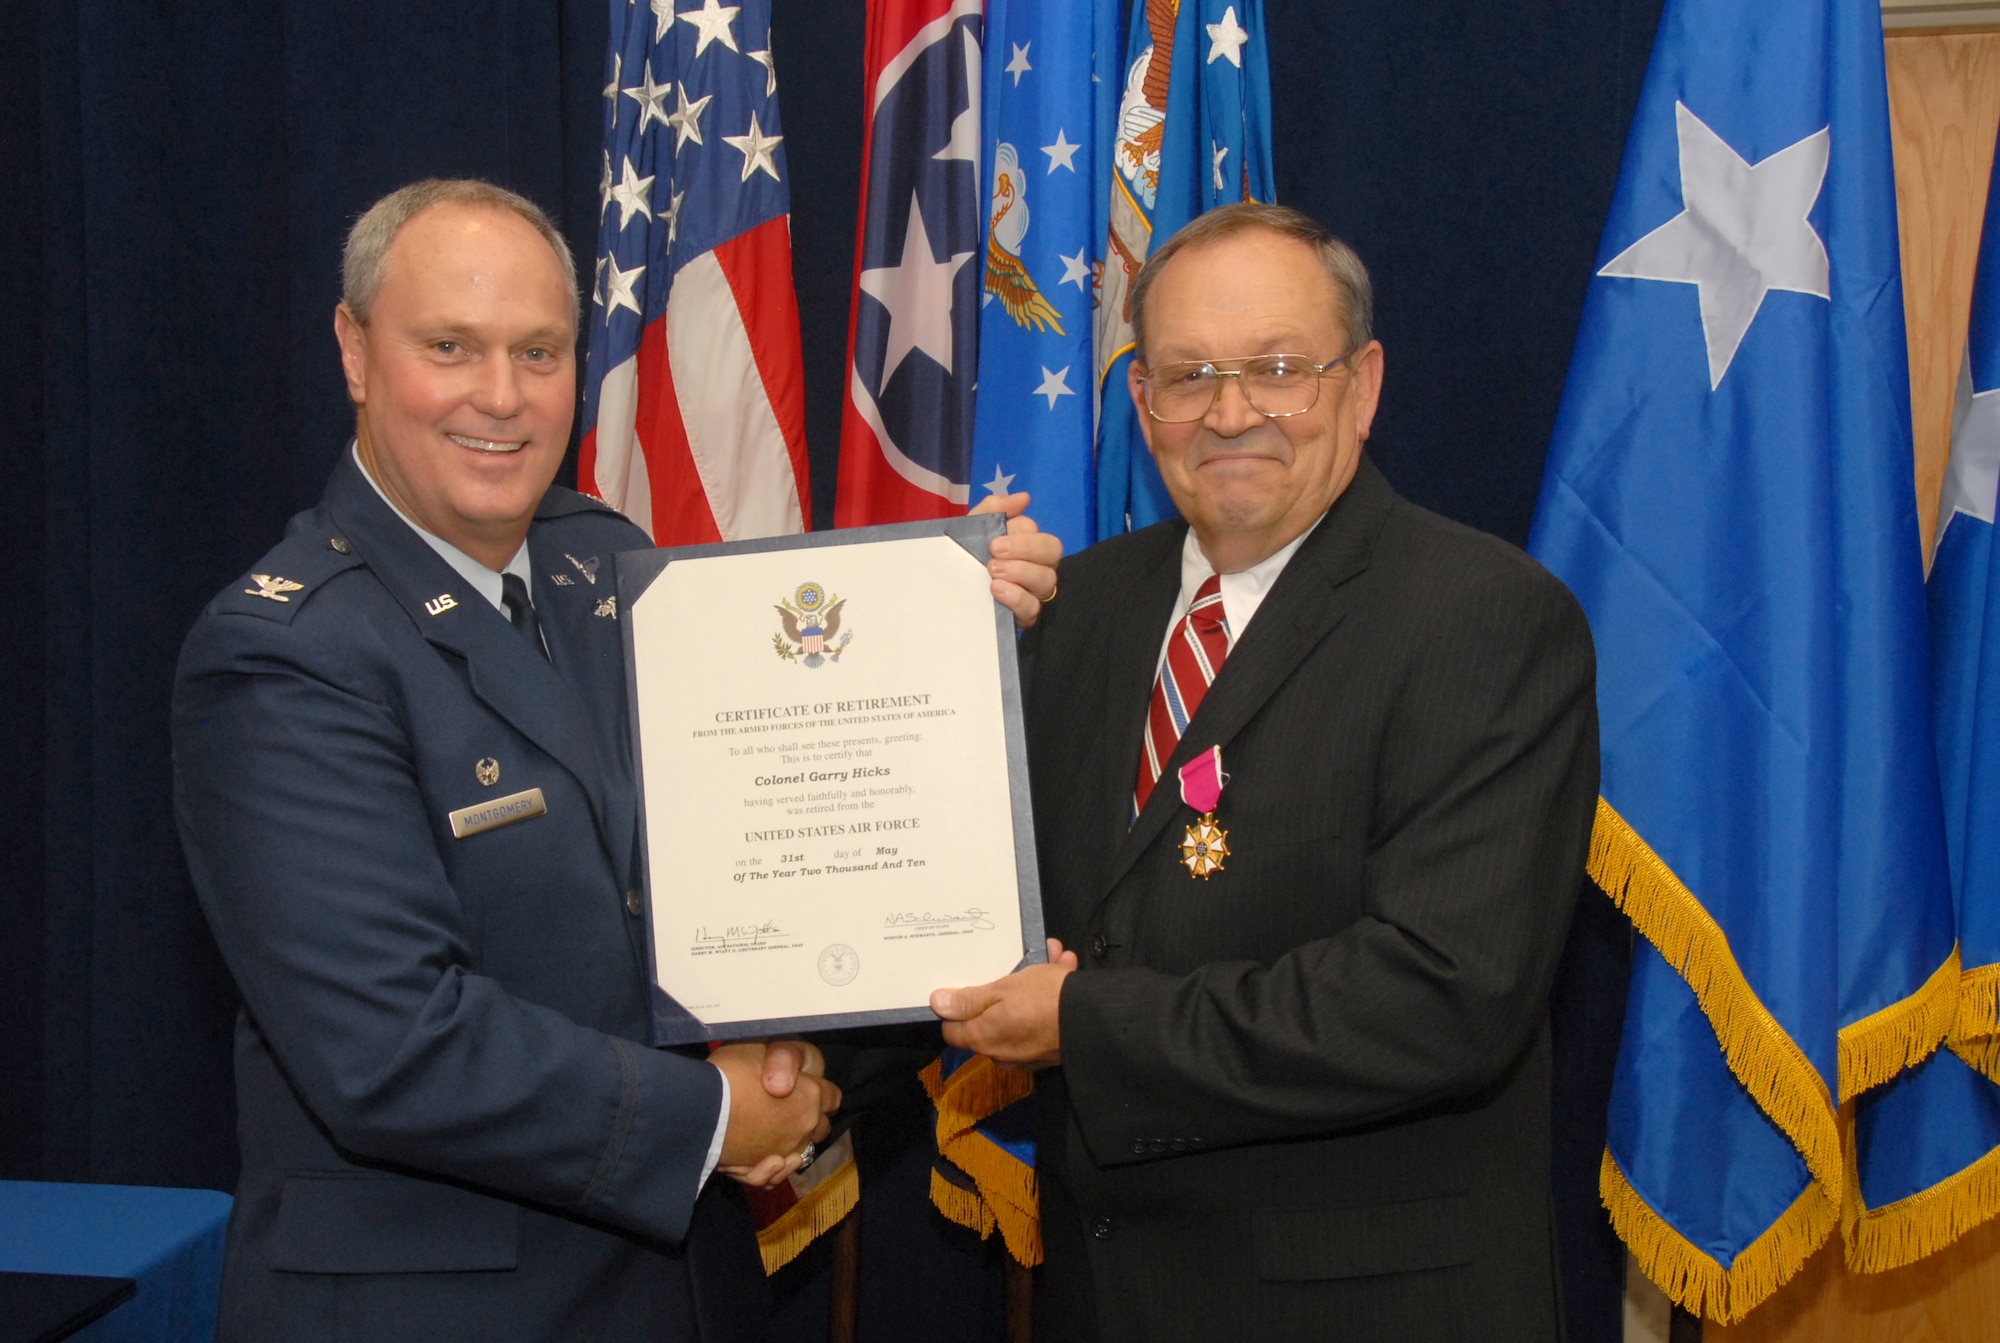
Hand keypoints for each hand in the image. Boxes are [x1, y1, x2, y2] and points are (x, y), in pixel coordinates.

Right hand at [709, 1042, 839, 1187]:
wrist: (698, 1107)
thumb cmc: (730, 1073)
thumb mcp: (762, 1048)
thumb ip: (785, 1059)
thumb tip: (792, 1081)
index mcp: (811, 1095)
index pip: (832, 1097)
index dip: (820, 1090)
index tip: (807, 1087)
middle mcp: (803, 1126)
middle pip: (819, 1126)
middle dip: (809, 1117)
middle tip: (787, 1107)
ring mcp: (782, 1150)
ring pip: (800, 1152)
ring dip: (792, 1144)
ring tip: (774, 1132)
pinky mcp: (759, 1168)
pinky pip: (775, 1174)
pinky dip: (773, 1169)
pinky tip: (767, 1160)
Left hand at [930, 938, 1077, 1066]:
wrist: (1095, 1020)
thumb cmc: (1045, 1000)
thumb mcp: (1002, 989)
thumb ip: (969, 999)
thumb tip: (937, 1003)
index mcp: (983, 1038)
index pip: (953, 1029)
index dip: (957, 1007)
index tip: (969, 985)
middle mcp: (1001, 1053)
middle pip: (991, 1018)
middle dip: (1005, 987)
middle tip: (1020, 963)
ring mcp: (1026, 1054)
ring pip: (1021, 1013)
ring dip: (1033, 984)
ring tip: (1052, 957)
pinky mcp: (1049, 1050)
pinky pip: (1042, 1020)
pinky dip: (1050, 999)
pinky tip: (1063, 969)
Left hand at [970, 492, 1062, 628]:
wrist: (946, 590)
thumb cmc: (967, 555)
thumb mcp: (973, 527)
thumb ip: (995, 508)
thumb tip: (1023, 498)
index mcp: (1029, 544)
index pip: (1041, 534)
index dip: (1022, 536)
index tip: (994, 541)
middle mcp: (1038, 566)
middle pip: (1052, 552)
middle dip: (1025, 549)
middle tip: (994, 552)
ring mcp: (1034, 592)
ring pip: (1047, 580)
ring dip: (1019, 572)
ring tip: (992, 573)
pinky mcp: (1025, 614)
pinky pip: (1033, 607)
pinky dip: (1017, 597)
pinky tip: (997, 590)